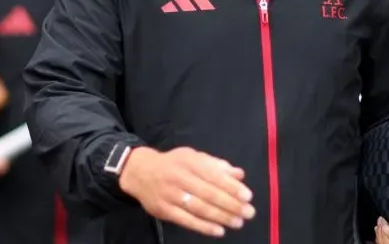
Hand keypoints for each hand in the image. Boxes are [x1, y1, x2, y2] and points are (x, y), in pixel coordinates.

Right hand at [118, 146, 255, 237]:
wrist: (140, 172)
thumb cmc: (174, 164)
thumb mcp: (194, 157)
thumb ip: (217, 165)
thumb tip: (239, 174)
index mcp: (189, 162)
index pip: (214, 176)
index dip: (231, 187)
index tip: (248, 196)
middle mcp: (180, 177)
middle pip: (208, 193)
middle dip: (231, 204)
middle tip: (248, 212)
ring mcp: (170, 195)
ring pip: (199, 208)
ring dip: (221, 217)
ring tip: (237, 222)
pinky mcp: (164, 210)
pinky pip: (186, 220)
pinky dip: (204, 227)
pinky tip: (218, 230)